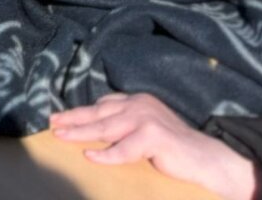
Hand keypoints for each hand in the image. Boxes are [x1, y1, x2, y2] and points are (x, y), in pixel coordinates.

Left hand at [51, 93, 256, 199]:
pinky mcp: (154, 136)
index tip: (59, 117)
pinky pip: (124, 149)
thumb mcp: (145, 130)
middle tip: (52, 124)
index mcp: (137, 101)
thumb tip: (94, 132)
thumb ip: (125, 126)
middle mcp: (140, 104)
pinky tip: (90, 156)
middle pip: (99, 112)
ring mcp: (146, 118)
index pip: (103, 104)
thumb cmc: (175, 150)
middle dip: (73, 119)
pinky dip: (106, 155)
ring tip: (61, 136)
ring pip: (106, 127)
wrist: (208, 160)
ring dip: (80, 133)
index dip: (80, 111)